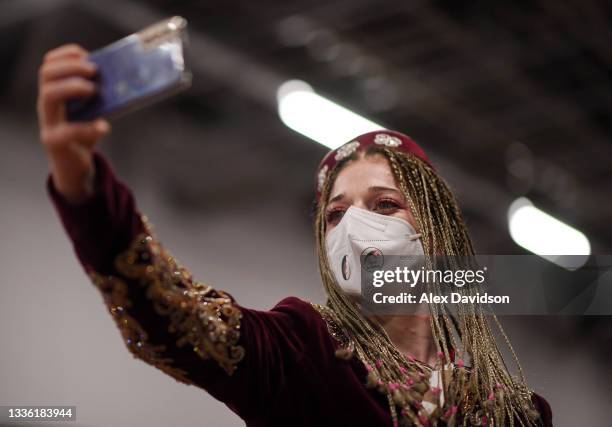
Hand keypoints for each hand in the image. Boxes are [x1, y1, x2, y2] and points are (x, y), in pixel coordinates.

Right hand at [37, 43, 110, 203]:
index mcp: (55, 93)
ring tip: (93, 90)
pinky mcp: (55, 142)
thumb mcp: (93, 112)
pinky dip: (88, 126)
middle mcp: (46, 105)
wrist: (75, 166)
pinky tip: (104, 126)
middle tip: (94, 70)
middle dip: (70, 67)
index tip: (85, 54)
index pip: (49, 65)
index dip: (65, 56)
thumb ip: (102, 97)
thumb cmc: (85, 133)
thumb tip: (127, 78)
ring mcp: (48, 123)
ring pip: (49, 96)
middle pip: (46, 75)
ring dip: (72, 87)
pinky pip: (68, 131)